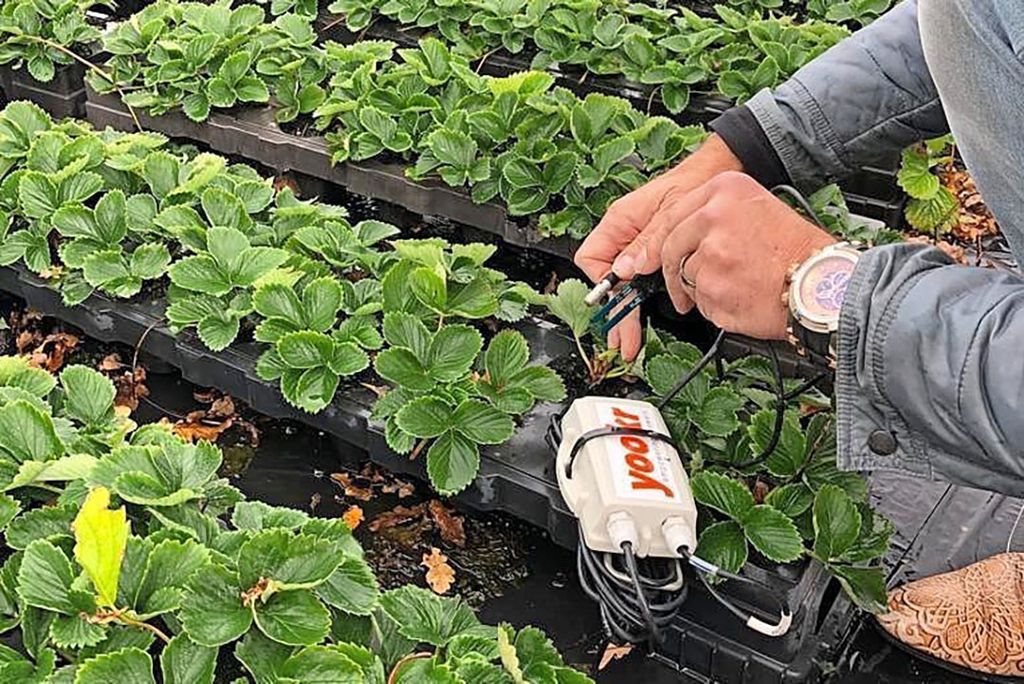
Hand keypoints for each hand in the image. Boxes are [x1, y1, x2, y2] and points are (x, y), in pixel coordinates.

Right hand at [574, 134, 743, 359]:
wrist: (718, 173)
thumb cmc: (694, 182)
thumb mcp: (671, 213)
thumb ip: (647, 242)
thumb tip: (624, 270)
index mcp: (619, 221)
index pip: (592, 259)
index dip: (602, 282)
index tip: (618, 300)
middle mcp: (624, 236)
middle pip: (608, 281)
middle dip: (614, 311)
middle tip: (623, 339)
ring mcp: (638, 247)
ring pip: (624, 286)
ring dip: (626, 312)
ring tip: (630, 339)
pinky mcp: (654, 254)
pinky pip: (641, 280)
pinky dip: (642, 300)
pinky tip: (646, 318)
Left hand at [661, 172, 836, 338]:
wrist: (825, 285)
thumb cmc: (801, 250)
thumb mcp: (760, 207)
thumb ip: (718, 214)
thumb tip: (683, 234)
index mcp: (725, 190)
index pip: (671, 216)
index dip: (661, 242)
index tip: (657, 256)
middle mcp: (713, 218)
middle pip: (670, 249)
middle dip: (672, 272)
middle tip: (681, 286)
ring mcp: (711, 257)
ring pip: (685, 278)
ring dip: (701, 289)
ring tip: (736, 287)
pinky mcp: (713, 292)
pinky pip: (700, 303)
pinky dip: (715, 307)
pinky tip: (742, 299)